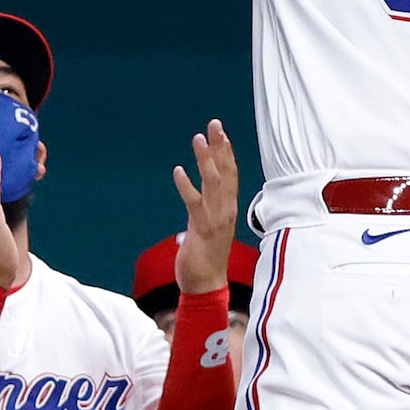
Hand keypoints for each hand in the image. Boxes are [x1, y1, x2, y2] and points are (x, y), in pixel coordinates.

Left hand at [173, 119, 238, 294]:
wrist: (206, 284)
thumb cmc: (206, 257)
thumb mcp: (209, 228)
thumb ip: (205, 211)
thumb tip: (198, 201)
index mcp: (229, 208)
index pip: (230, 174)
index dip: (226, 152)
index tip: (221, 132)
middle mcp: (226, 210)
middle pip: (226, 172)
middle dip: (221, 147)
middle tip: (214, 124)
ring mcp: (216, 219)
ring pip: (213, 182)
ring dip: (206, 159)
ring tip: (198, 138)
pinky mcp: (203, 229)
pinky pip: (194, 203)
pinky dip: (186, 185)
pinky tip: (178, 170)